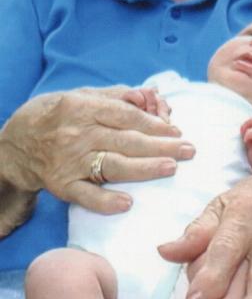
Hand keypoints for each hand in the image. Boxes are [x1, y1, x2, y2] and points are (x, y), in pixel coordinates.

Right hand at [0, 87, 193, 216]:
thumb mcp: (85, 95)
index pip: (126, 116)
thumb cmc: (61, 114)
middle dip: (161, 146)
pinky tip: (127, 203)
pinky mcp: (62, 185)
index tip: (176, 131)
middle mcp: (79, 135)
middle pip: (127, 141)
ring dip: (144, 169)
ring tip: (170, 168)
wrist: (16, 142)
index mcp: (85, 108)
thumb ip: (119, 96)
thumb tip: (151, 95)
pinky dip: (105, 201)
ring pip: (113, 166)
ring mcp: (70, 162)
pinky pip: (85, 195)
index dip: (153, 123)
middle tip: (188, 150)